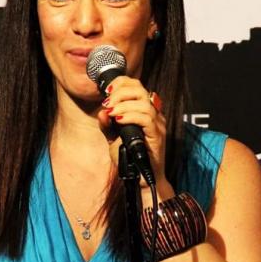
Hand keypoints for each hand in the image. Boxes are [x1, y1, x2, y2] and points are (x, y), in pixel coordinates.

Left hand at [97, 76, 169, 192]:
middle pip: (140, 90)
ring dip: (123, 105)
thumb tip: (102, 111)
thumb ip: (107, 125)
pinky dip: (131, 116)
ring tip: (111, 113)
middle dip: (120, 92)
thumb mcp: (113, 138)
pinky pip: (147, 119)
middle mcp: (154, 114)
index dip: (121, 83)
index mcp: (144, 111)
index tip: (106, 91)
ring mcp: (158, 124)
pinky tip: (119, 120)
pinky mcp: (157, 136)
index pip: (136, 86)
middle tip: (107, 103)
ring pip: (144, 103)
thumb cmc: (130, 158)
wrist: (141, 178)